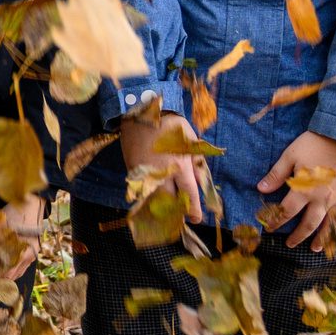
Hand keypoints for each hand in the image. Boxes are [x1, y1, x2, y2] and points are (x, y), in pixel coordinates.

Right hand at [121, 109, 206, 225]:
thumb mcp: (191, 140)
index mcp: (180, 166)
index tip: (197, 218)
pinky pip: (140, 190)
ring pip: (153, 199)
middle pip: (170, 202)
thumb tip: (202, 182)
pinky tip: (150, 203)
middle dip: (177, 213)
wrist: (141, 114)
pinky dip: (146, 199)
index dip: (194, 209)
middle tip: (182, 220)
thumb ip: (197, 162)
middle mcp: (162, 173)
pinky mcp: (133, 170)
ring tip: (167, 217)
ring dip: (161, 209)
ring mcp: (146, 173)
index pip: (189, 194)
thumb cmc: (170, 125)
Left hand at [257, 129, 335, 251]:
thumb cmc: (316, 143)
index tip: (269, 228)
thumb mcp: (290, 155)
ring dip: (323, 238)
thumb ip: (276, 174)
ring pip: (331, 224)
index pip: (286, 212)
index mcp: (304, 191)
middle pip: (308, 223)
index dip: (276, 221)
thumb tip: (261, 189)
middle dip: (298, 236)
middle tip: (289, 244)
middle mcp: (322, 199)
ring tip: (315, 248)